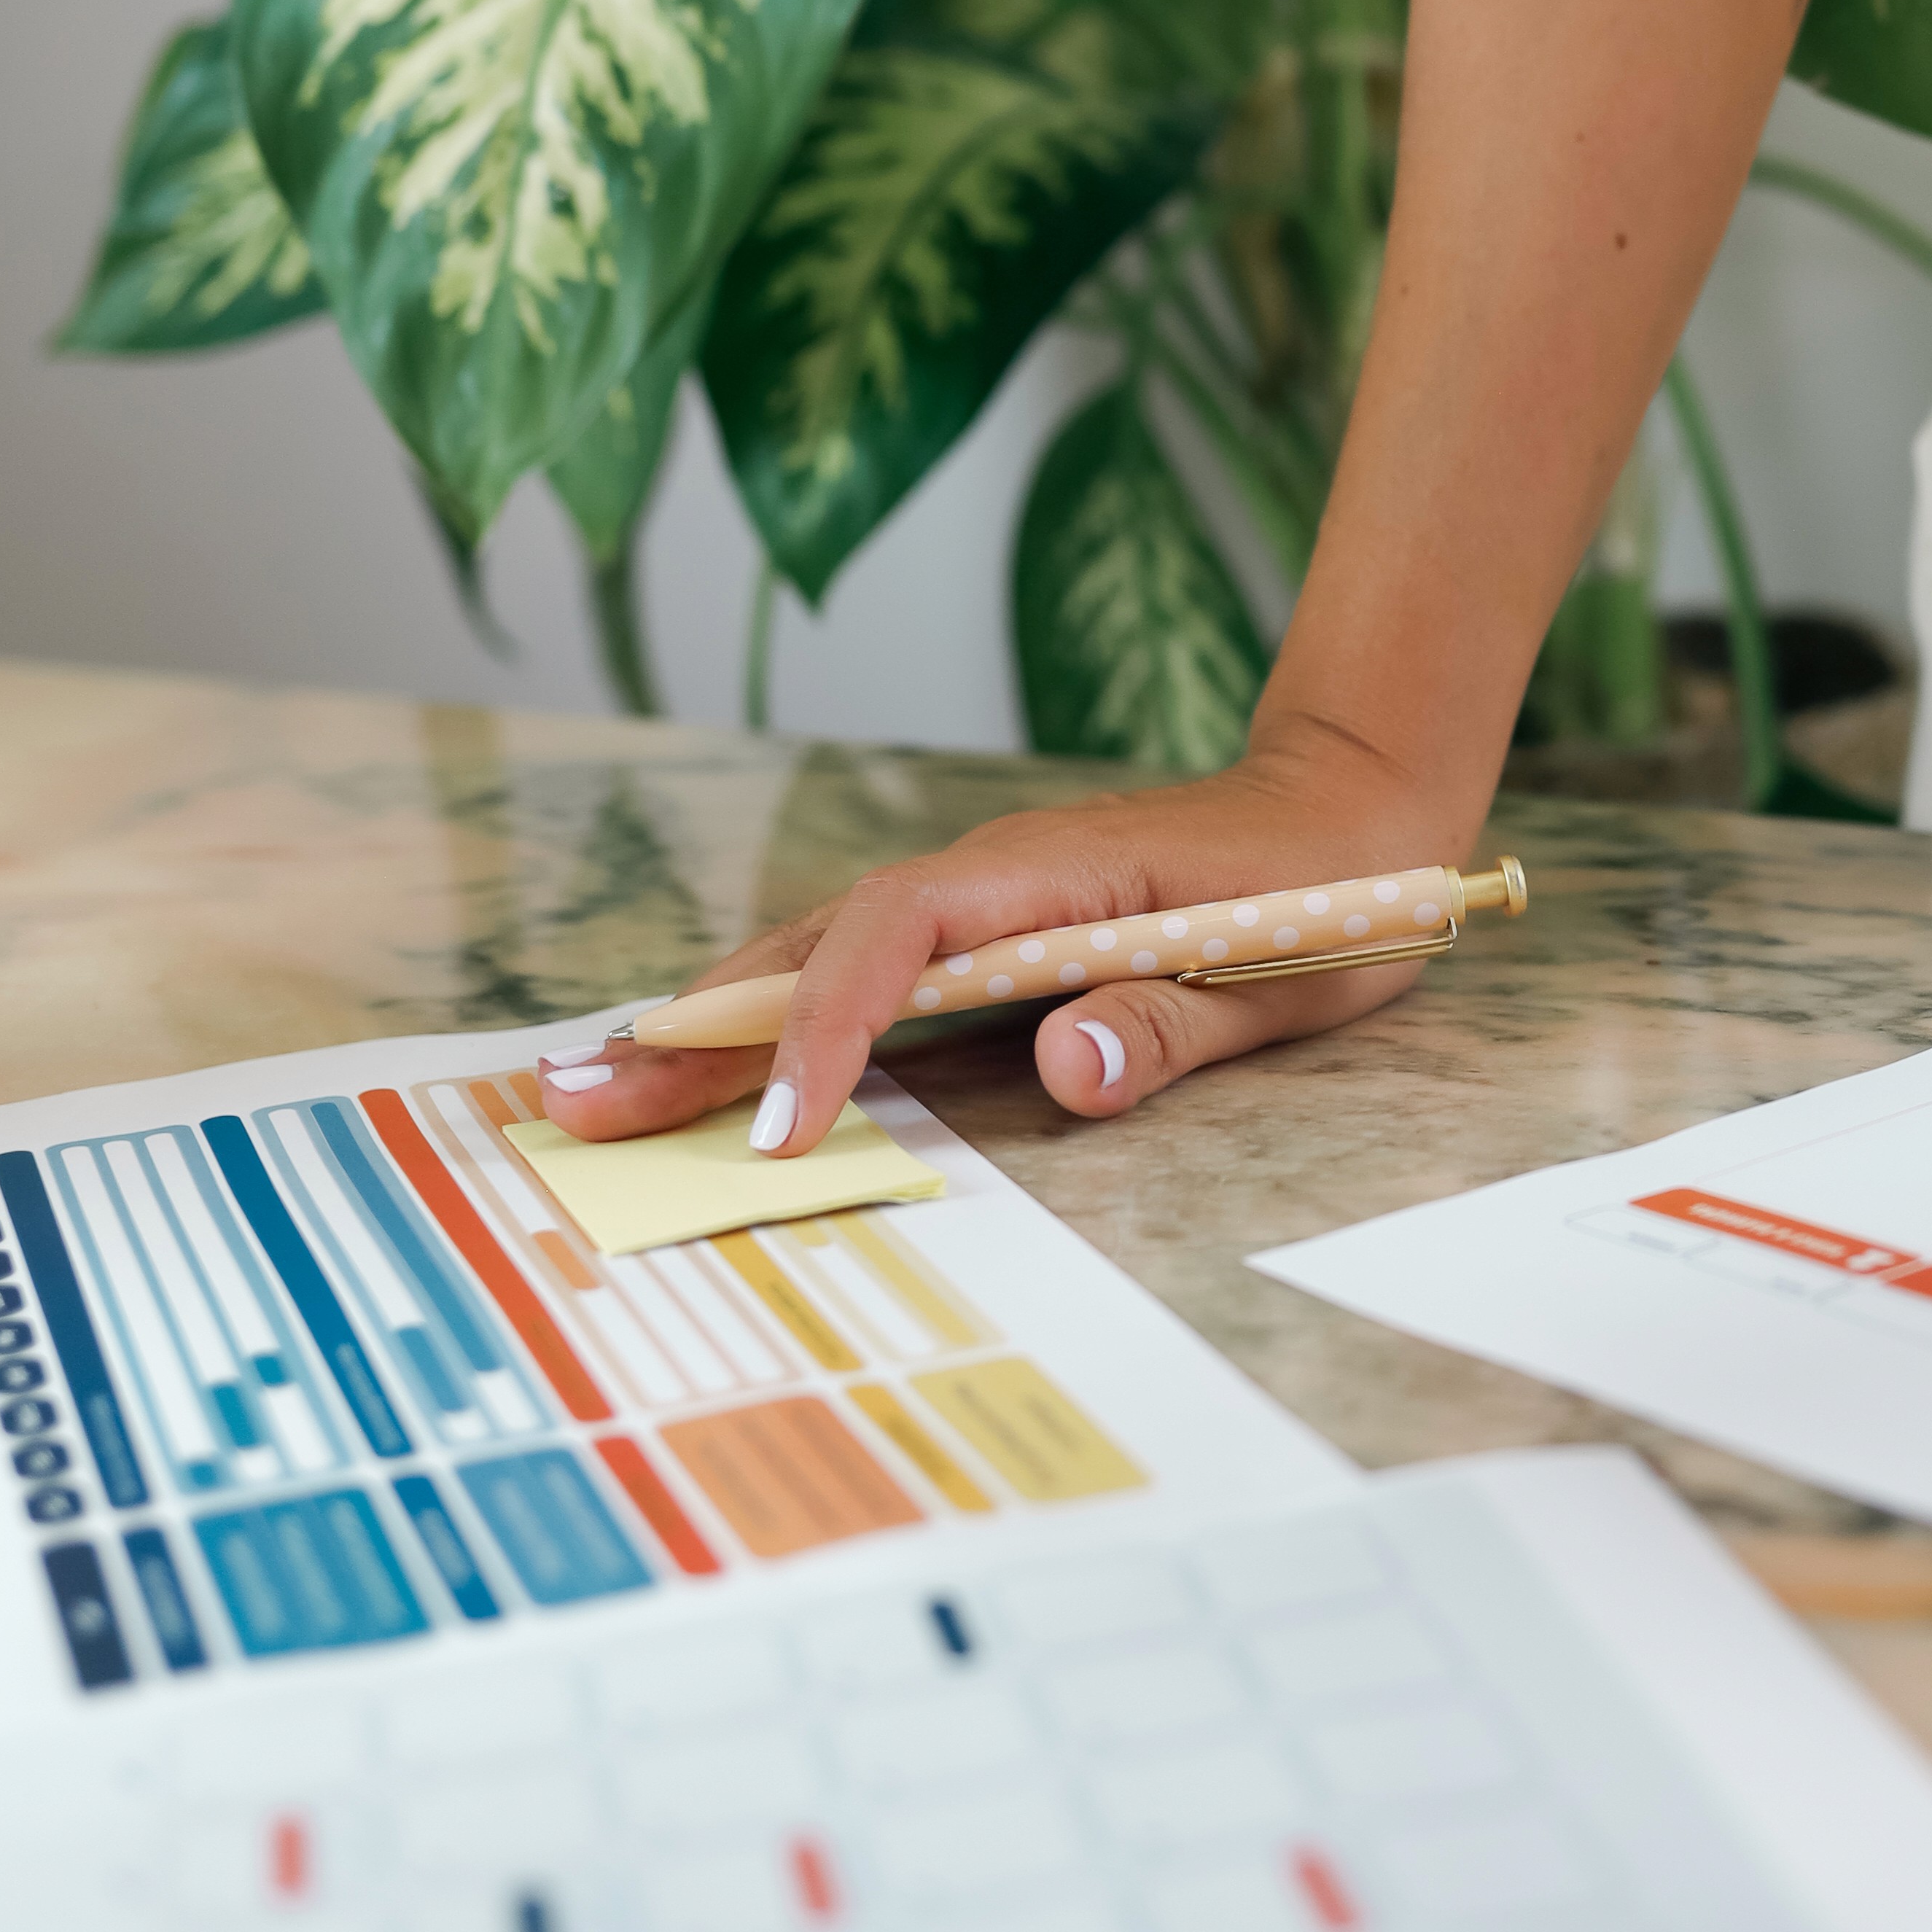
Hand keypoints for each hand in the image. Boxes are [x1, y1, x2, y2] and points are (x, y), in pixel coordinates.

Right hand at [530, 719, 1480, 1146]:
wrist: (1355, 803)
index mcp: (1051, 878)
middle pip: (815, 946)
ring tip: (594, 1092)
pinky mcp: (985, 937)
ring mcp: (979, 905)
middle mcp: (991, 879)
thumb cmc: (1329, 893)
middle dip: (699, 1026)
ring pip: (817, 958)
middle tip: (576, 1098)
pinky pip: (856, 976)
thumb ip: (1170, 1022)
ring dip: (711, 1024)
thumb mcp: (1282, 972)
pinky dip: (773, 1021)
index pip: (899, 940)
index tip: (780, 1127)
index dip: (828, 1027)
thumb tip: (1067, 1076)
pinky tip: (707, 1071)